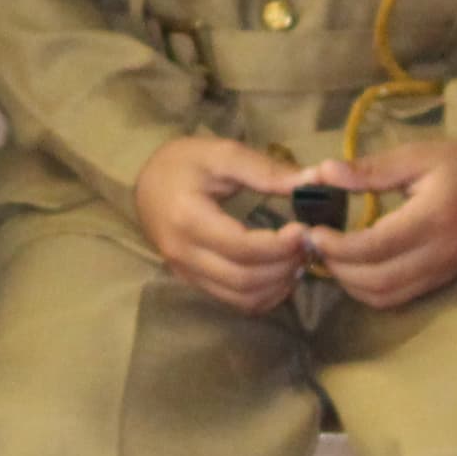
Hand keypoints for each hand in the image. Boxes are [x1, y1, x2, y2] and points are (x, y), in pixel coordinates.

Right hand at [130, 133, 316, 312]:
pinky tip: (278, 274)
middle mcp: (184, 254)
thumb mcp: (222, 154)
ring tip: (297, 259)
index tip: (305, 231)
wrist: (143, 180)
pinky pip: (232, 301)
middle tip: (308, 245)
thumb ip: (266, 170)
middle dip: (283, 266)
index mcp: (189, 219)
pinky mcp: (192, 281)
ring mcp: (186, 272)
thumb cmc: (183, 162)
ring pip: (240, 298)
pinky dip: (262, 295)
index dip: (279, 246)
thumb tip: (313, 180)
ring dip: (276, 285)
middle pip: (243, 279)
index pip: (241, 248)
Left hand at [301, 138, 456, 309]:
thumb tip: (324, 172)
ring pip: (385, 296)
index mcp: (432, 218)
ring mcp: (442, 272)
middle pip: (376, 279)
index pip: (374, 246)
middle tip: (318, 245)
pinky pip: (399, 298)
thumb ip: (370, 169)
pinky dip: (370, 290)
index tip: (315, 232)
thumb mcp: (417, 156)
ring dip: (351, 284)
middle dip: (339, 267)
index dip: (338, 245)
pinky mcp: (441, 281)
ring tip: (333, 257)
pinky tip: (357, 268)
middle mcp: (438, 253)